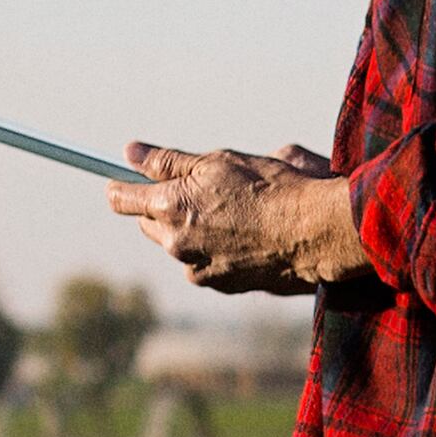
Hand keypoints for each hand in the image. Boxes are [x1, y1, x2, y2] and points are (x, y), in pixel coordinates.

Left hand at [113, 143, 367, 295]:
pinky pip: (202, 264)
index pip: (120, 199)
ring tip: (230, 214)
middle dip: (164, 207)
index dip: (120, 185)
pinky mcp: (220, 283)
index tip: (125, 178)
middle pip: (148, 223)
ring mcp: (197, 267)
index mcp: (170, 207)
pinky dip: (213, 251)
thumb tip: (130, 153)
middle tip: (199, 192)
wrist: (315, 232)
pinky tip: (242, 237)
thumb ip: (167, 161)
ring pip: (177, 245)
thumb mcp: (218, 162)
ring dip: (190, 230)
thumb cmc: (272, 189)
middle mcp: (176, 242)